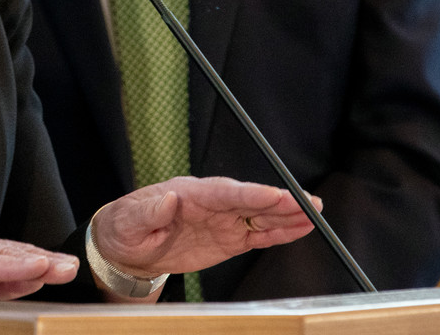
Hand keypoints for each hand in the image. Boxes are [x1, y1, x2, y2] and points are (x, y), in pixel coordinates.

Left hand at [92, 177, 319, 277]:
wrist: (125, 247)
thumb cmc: (124, 228)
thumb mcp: (129, 221)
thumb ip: (149, 211)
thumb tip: (168, 198)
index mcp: (188, 194)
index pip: (224, 192)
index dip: (250, 193)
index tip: (274, 193)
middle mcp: (210, 203)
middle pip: (249, 200)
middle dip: (279, 201)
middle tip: (308, 203)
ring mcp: (221, 220)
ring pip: (259, 216)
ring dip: (286, 215)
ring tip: (315, 213)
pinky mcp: (227, 238)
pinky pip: (257, 235)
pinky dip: (279, 232)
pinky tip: (300, 229)